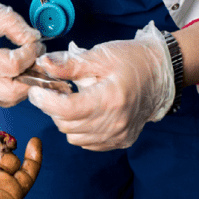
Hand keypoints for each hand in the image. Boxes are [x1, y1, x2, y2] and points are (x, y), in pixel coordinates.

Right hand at [0, 0, 43, 105]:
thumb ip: (12, 22)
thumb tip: (34, 38)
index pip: (13, 65)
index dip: (31, 53)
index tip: (34, 42)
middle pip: (13, 91)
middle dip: (31, 75)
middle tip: (35, 58)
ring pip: (8, 99)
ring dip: (23, 83)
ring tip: (23, 62)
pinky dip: (11, 87)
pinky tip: (10, 70)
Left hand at [28, 22, 173, 150]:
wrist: (163, 73)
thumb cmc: (132, 60)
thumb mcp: (99, 55)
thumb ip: (69, 64)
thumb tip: (42, 64)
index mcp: (110, 99)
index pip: (65, 109)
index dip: (44, 100)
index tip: (35, 90)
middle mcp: (115, 122)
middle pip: (66, 124)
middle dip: (52, 108)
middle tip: (54, 91)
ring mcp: (119, 135)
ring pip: (74, 137)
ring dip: (65, 120)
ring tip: (71, 100)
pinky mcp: (121, 140)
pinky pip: (88, 143)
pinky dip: (79, 130)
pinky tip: (84, 112)